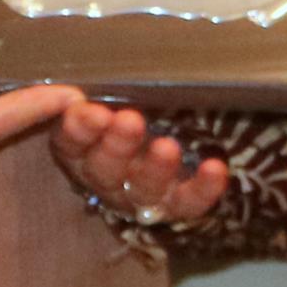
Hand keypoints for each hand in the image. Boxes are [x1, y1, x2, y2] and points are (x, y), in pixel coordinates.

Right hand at [49, 100, 231, 224]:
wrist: (167, 147)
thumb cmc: (126, 110)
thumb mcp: (106, 97)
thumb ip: (91, 90)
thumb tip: (82, 81)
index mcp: (80, 148)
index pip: (71, 141)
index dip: (80, 129)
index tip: (94, 112)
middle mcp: (105, 176)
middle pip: (104, 168)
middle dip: (117, 145)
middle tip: (130, 121)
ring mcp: (138, 195)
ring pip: (142, 189)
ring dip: (155, 169)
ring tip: (167, 147)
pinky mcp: (173, 205)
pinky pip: (186, 203)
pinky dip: (202, 188)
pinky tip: (215, 168)